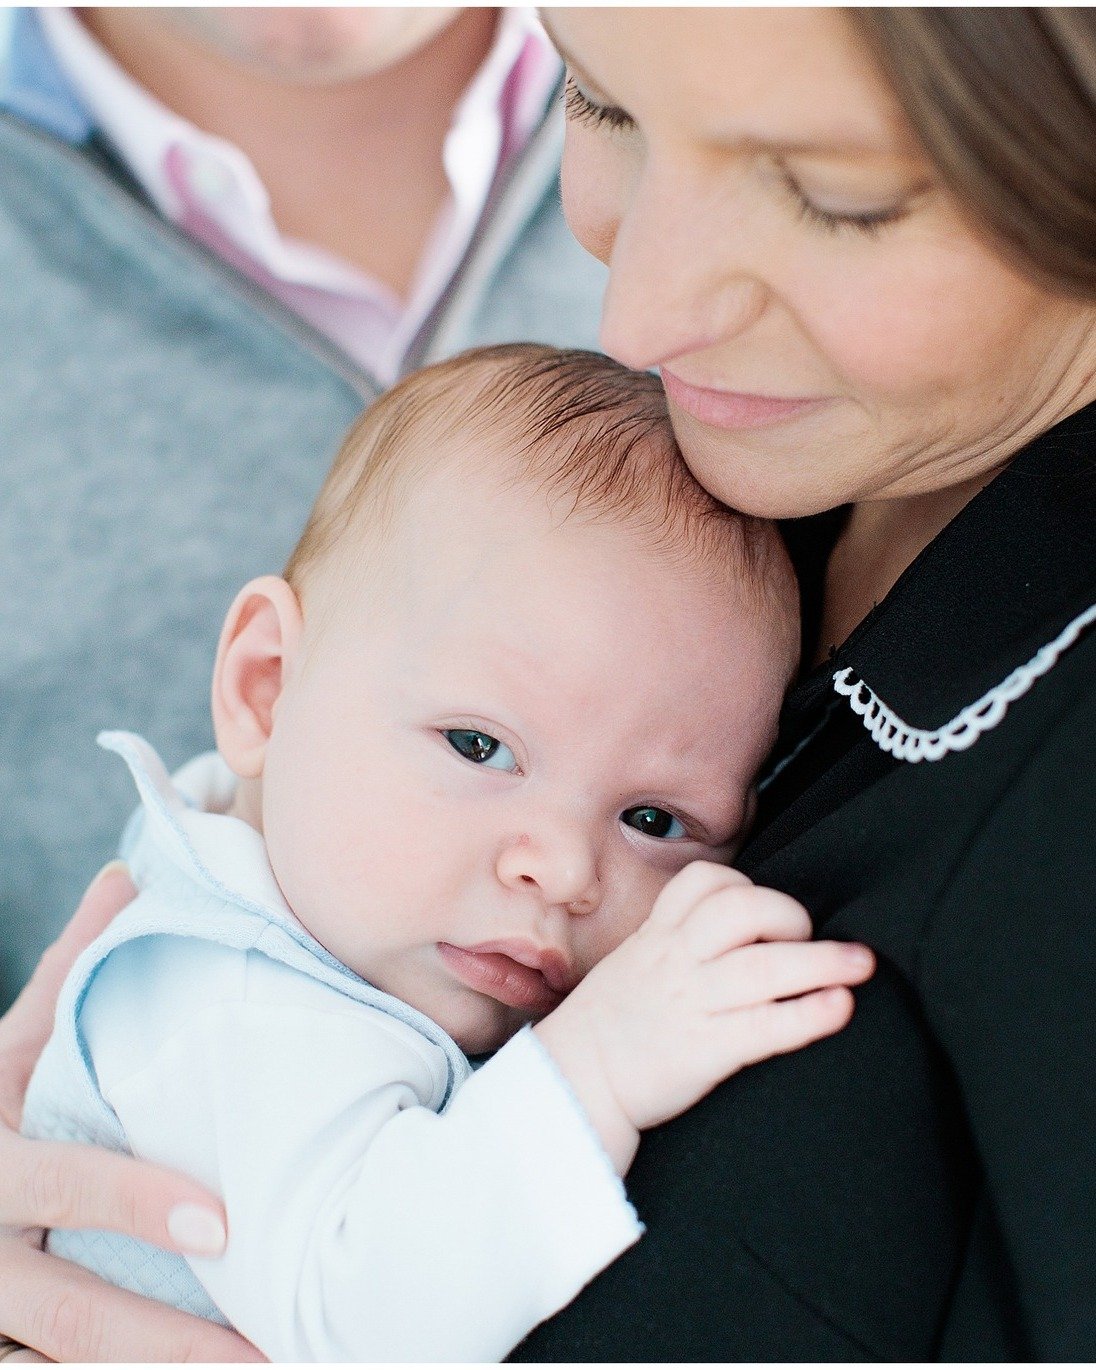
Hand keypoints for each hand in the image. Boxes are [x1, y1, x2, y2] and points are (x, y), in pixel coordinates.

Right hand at [0, 863, 263, 1361]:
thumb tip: (129, 876)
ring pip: (67, 1367)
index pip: (61, 1186)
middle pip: (70, 1320)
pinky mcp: (10, 1348)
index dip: (136, 1204)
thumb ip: (66, 974)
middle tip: (272, 1357)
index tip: (222, 1225)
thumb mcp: (7, 1045)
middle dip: (169, 1347)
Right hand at [535, 862, 874, 1173]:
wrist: (573, 1082)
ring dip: (822, 963)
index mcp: (657, 937)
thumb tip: (735, 933)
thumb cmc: (611, 1024)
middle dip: (789, 916)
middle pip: (741, 913)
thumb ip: (676, 943)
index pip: (704, 883)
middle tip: (814, 939)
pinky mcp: (705, 1050)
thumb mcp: (633, 963)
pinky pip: (765, 1026)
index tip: (766, 908)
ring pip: (763, 967)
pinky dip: (808, 1015)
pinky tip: (838, 1009)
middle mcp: (675, 961)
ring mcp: (691, 1003)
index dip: (746, 886)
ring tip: (861, 966)